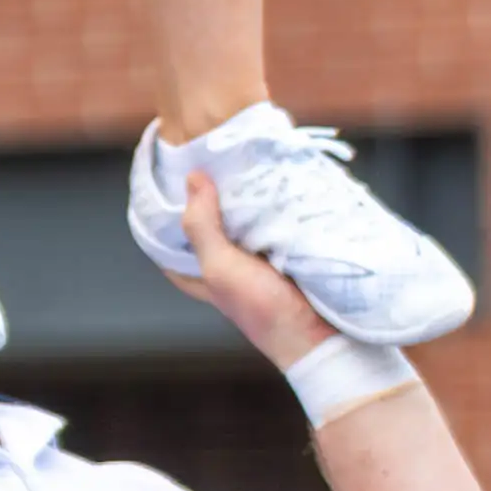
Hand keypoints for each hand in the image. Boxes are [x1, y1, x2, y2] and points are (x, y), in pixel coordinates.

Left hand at [153, 163, 338, 366]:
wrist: (323, 337)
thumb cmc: (264, 309)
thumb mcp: (222, 268)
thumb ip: (202, 227)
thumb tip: (192, 178)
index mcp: (201, 272)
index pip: (170, 236)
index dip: (167, 207)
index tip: (170, 170)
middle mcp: (227, 264)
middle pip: (210, 222)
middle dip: (211, 193)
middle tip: (213, 153)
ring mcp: (259, 259)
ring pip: (245, 219)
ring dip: (247, 195)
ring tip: (245, 154)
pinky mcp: (289, 255)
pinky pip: (277, 223)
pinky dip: (277, 205)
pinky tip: (279, 179)